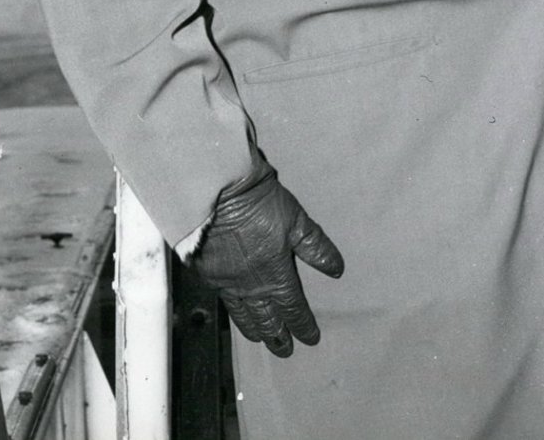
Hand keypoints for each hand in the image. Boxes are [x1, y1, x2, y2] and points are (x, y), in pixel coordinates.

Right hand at [189, 154, 343, 356]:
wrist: (216, 193)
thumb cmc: (260, 203)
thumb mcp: (296, 220)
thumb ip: (315, 247)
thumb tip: (337, 271)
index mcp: (275, 275)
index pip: (293, 308)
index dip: (303, 324)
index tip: (311, 339)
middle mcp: (251, 286)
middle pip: (266, 318)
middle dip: (278, 335)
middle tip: (285, 350)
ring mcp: (226, 282)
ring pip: (242, 314)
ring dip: (254, 329)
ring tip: (261, 339)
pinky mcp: (207, 273)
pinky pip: (223, 300)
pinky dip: (232, 311)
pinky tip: (234, 311)